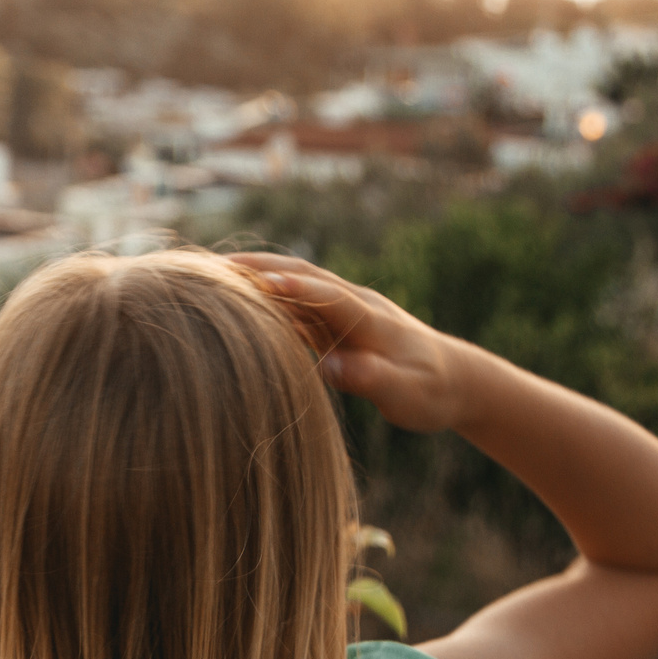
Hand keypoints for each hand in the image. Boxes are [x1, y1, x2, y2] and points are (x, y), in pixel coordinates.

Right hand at [226, 252, 475, 434]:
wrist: (455, 380)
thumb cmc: (430, 391)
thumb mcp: (406, 393)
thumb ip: (372, 378)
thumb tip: (333, 366)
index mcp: (369, 318)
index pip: (325, 295)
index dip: (292, 288)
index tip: (257, 282)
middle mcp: (353, 303)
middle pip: (299, 274)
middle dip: (254, 268)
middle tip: (205, 266)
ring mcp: (342, 309)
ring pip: (291, 282)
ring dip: (250, 275)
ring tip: (202, 276)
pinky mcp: (334, 321)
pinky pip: (291, 302)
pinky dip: (259, 296)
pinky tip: (228, 301)